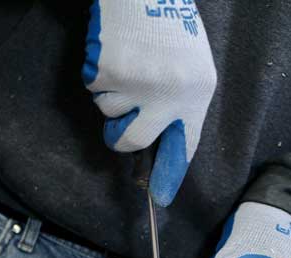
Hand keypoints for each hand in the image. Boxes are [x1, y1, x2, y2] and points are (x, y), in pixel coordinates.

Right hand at [83, 0, 216, 206]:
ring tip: (127, 60)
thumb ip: (178, 104)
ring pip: (109, 111)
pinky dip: (98, 73)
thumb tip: (157, 143)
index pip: (184, 144)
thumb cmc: (167, 27)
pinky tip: (114, 50)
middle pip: (134, 140)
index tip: (161, 197)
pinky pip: (94, 90)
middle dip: (121, 137)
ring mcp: (137, 85)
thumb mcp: (190, 67)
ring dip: (112, 91)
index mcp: (196, 92)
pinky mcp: (108, 73)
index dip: (169, 173)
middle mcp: (169, 94)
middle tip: (120, 124)